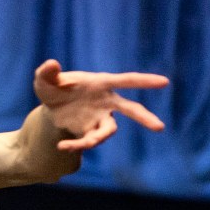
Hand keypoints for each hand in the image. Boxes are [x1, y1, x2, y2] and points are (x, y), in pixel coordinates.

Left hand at [34, 59, 168, 151]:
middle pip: (131, 109)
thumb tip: (52, 64)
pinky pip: (89, 140)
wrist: (50, 107)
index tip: (164, 82)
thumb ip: (47, 71)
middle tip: (159, 127)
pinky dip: (76, 144)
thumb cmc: (53, 86)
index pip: (126, 80)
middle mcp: (107, 101)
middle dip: (144, 117)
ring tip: (81, 145)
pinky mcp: (92, 131)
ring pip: (109, 131)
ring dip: (97, 139)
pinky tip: (62, 146)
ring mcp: (101, 117)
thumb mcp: (44, 78)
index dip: (144, 81)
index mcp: (101, 83)